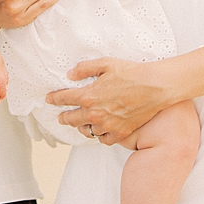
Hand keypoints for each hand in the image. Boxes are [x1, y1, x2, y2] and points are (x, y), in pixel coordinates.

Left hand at [47, 56, 172, 144]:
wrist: (155, 86)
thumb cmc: (132, 72)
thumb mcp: (105, 63)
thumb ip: (84, 68)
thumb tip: (70, 74)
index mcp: (89, 95)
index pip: (64, 99)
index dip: (54, 99)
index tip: (49, 99)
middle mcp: (95, 113)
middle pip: (71, 119)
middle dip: (64, 117)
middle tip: (61, 116)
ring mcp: (107, 125)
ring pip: (87, 131)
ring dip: (82, 127)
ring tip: (81, 124)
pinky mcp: (120, 132)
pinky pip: (104, 139)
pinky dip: (100, 135)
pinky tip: (99, 130)